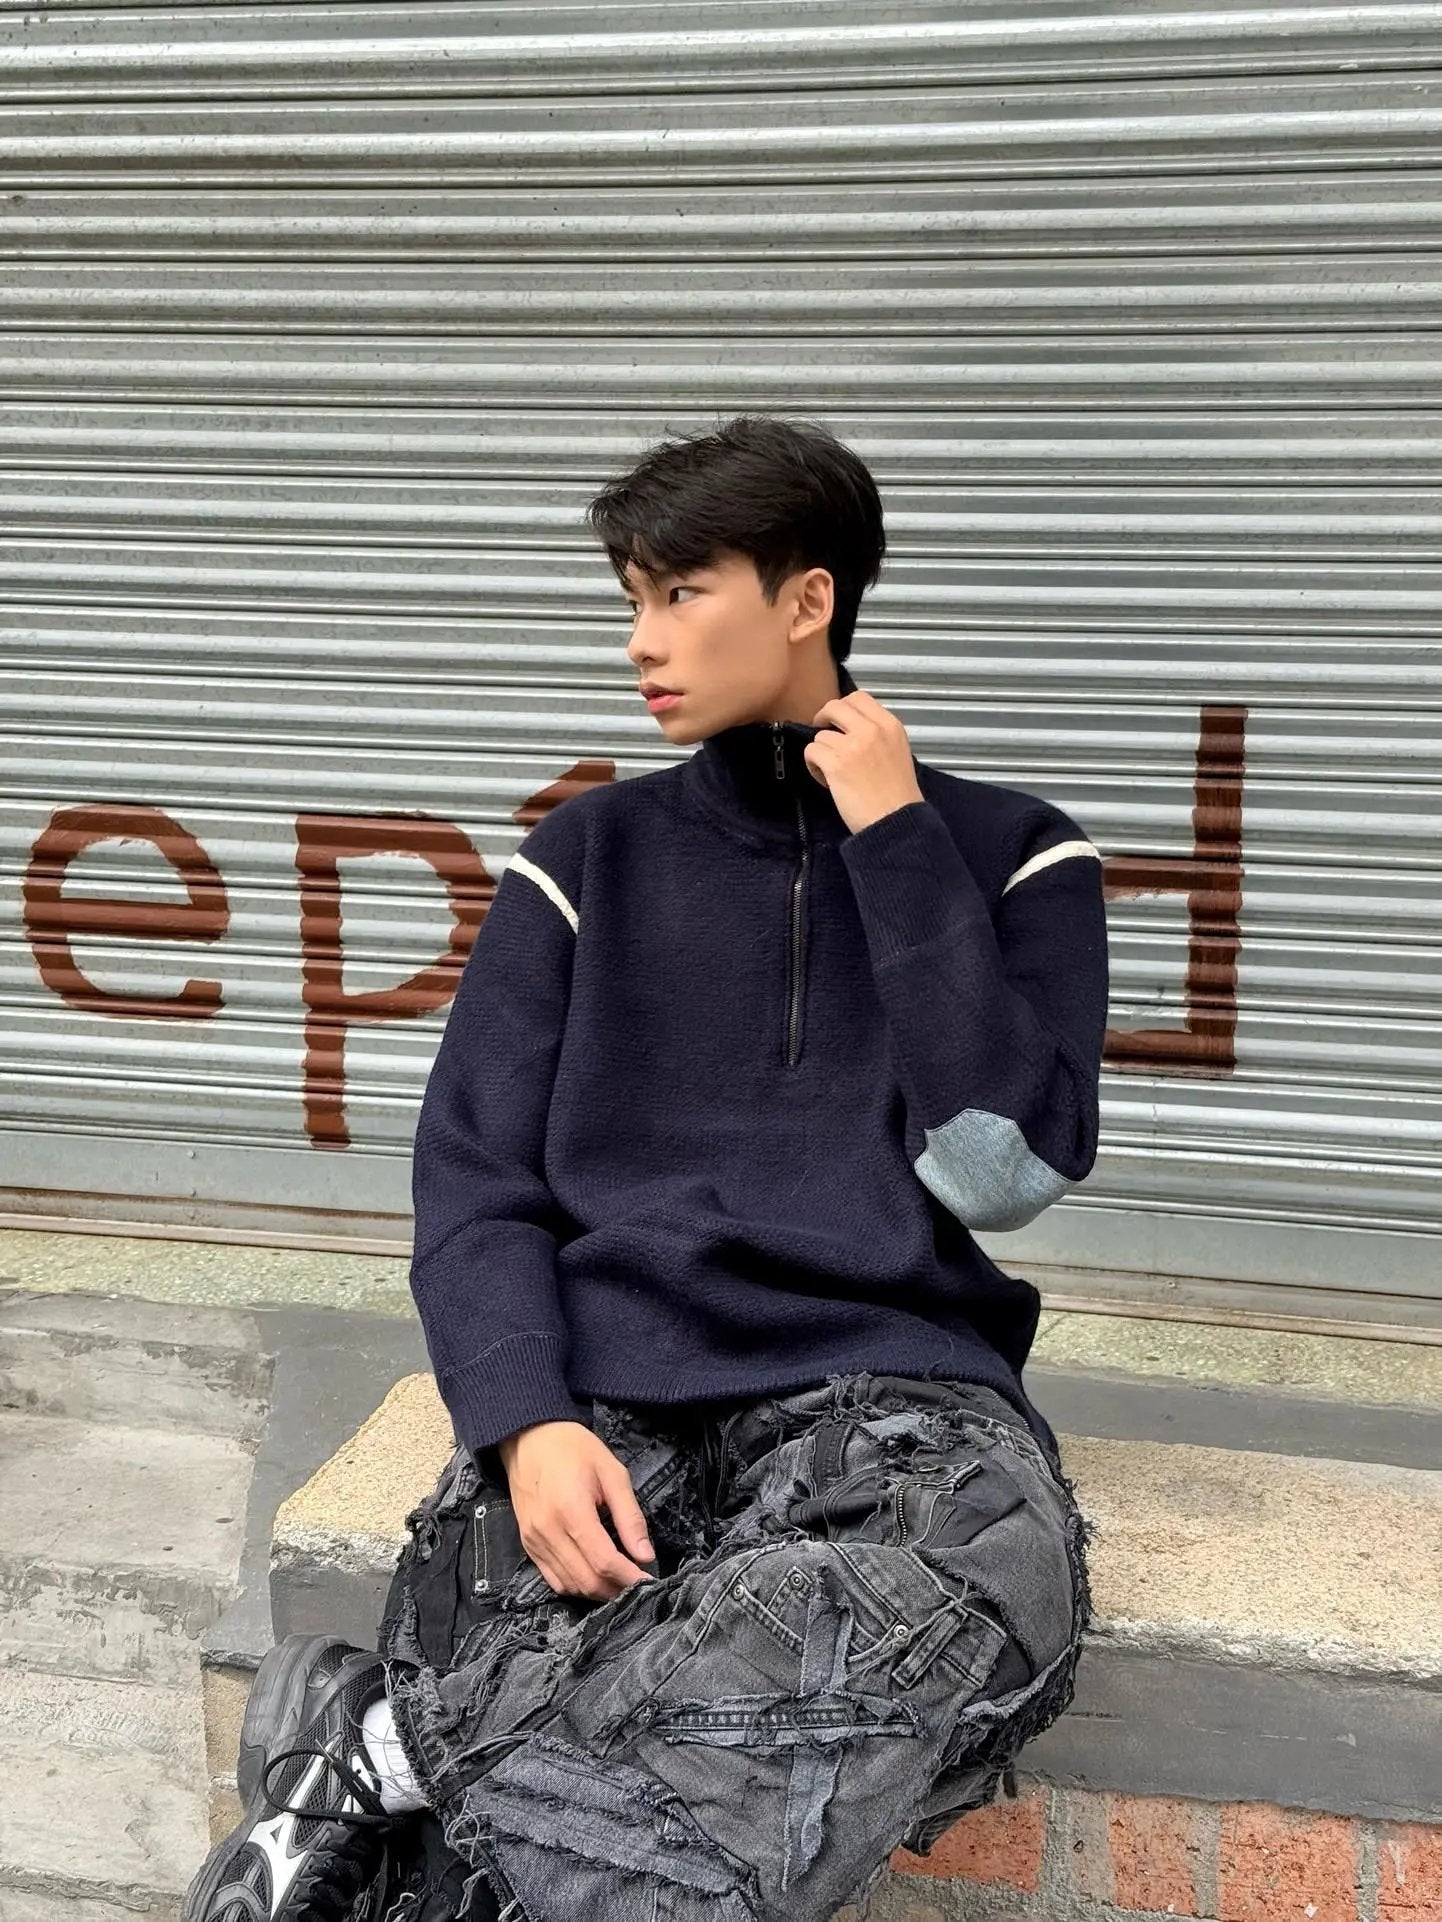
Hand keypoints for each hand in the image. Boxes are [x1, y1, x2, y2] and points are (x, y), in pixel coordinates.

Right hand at [497, 1420, 657, 1599]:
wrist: (529, 1438)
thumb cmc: (573, 1449)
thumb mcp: (612, 1472)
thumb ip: (630, 1516)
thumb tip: (645, 1554)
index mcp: (572, 1511)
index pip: (605, 1561)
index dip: (630, 1578)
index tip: (649, 1581)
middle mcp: (549, 1531)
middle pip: (588, 1580)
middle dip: (617, 1589)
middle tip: (638, 1583)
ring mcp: (535, 1541)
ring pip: (570, 1586)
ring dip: (598, 1591)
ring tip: (619, 1582)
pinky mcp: (528, 1544)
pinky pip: (553, 1580)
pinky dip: (576, 1586)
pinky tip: (593, 1577)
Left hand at [802, 685, 924, 833]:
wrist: (896, 821)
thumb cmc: (897, 794)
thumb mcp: (898, 751)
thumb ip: (877, 734)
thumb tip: (849, 726)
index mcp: (890, 725)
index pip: (859, 697)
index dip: (843, 707)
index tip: (838, 722)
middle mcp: (872, 730)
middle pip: (834, 706)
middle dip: (823, 719)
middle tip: (825, 738)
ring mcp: (853, 746)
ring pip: (820, 735)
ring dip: (821, 752)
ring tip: (832, 772)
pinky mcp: (836, 764)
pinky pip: (811, 752)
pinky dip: (813, 766)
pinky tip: (826, 780)